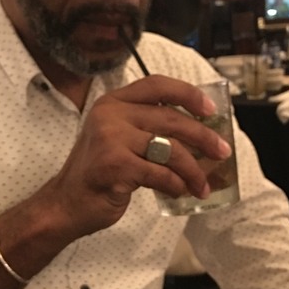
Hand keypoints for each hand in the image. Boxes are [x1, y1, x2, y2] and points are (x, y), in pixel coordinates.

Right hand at [48, 75, 231, 236]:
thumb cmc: (99, 172)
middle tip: (222, 151)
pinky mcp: (115, 165)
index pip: (156, 85)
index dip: (188, 93)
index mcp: (112, 102)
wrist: (66, 203)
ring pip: (170, 148)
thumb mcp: (118, 138)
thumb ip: (146, 127)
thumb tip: (197, 131)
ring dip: (193, 169)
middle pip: (170, 118)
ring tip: (202, 185)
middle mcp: (110, 114)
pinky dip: (176, 185)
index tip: (210, 109)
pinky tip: (179, 192)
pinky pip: (161, 174)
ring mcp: (111, 138)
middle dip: (203, 137)